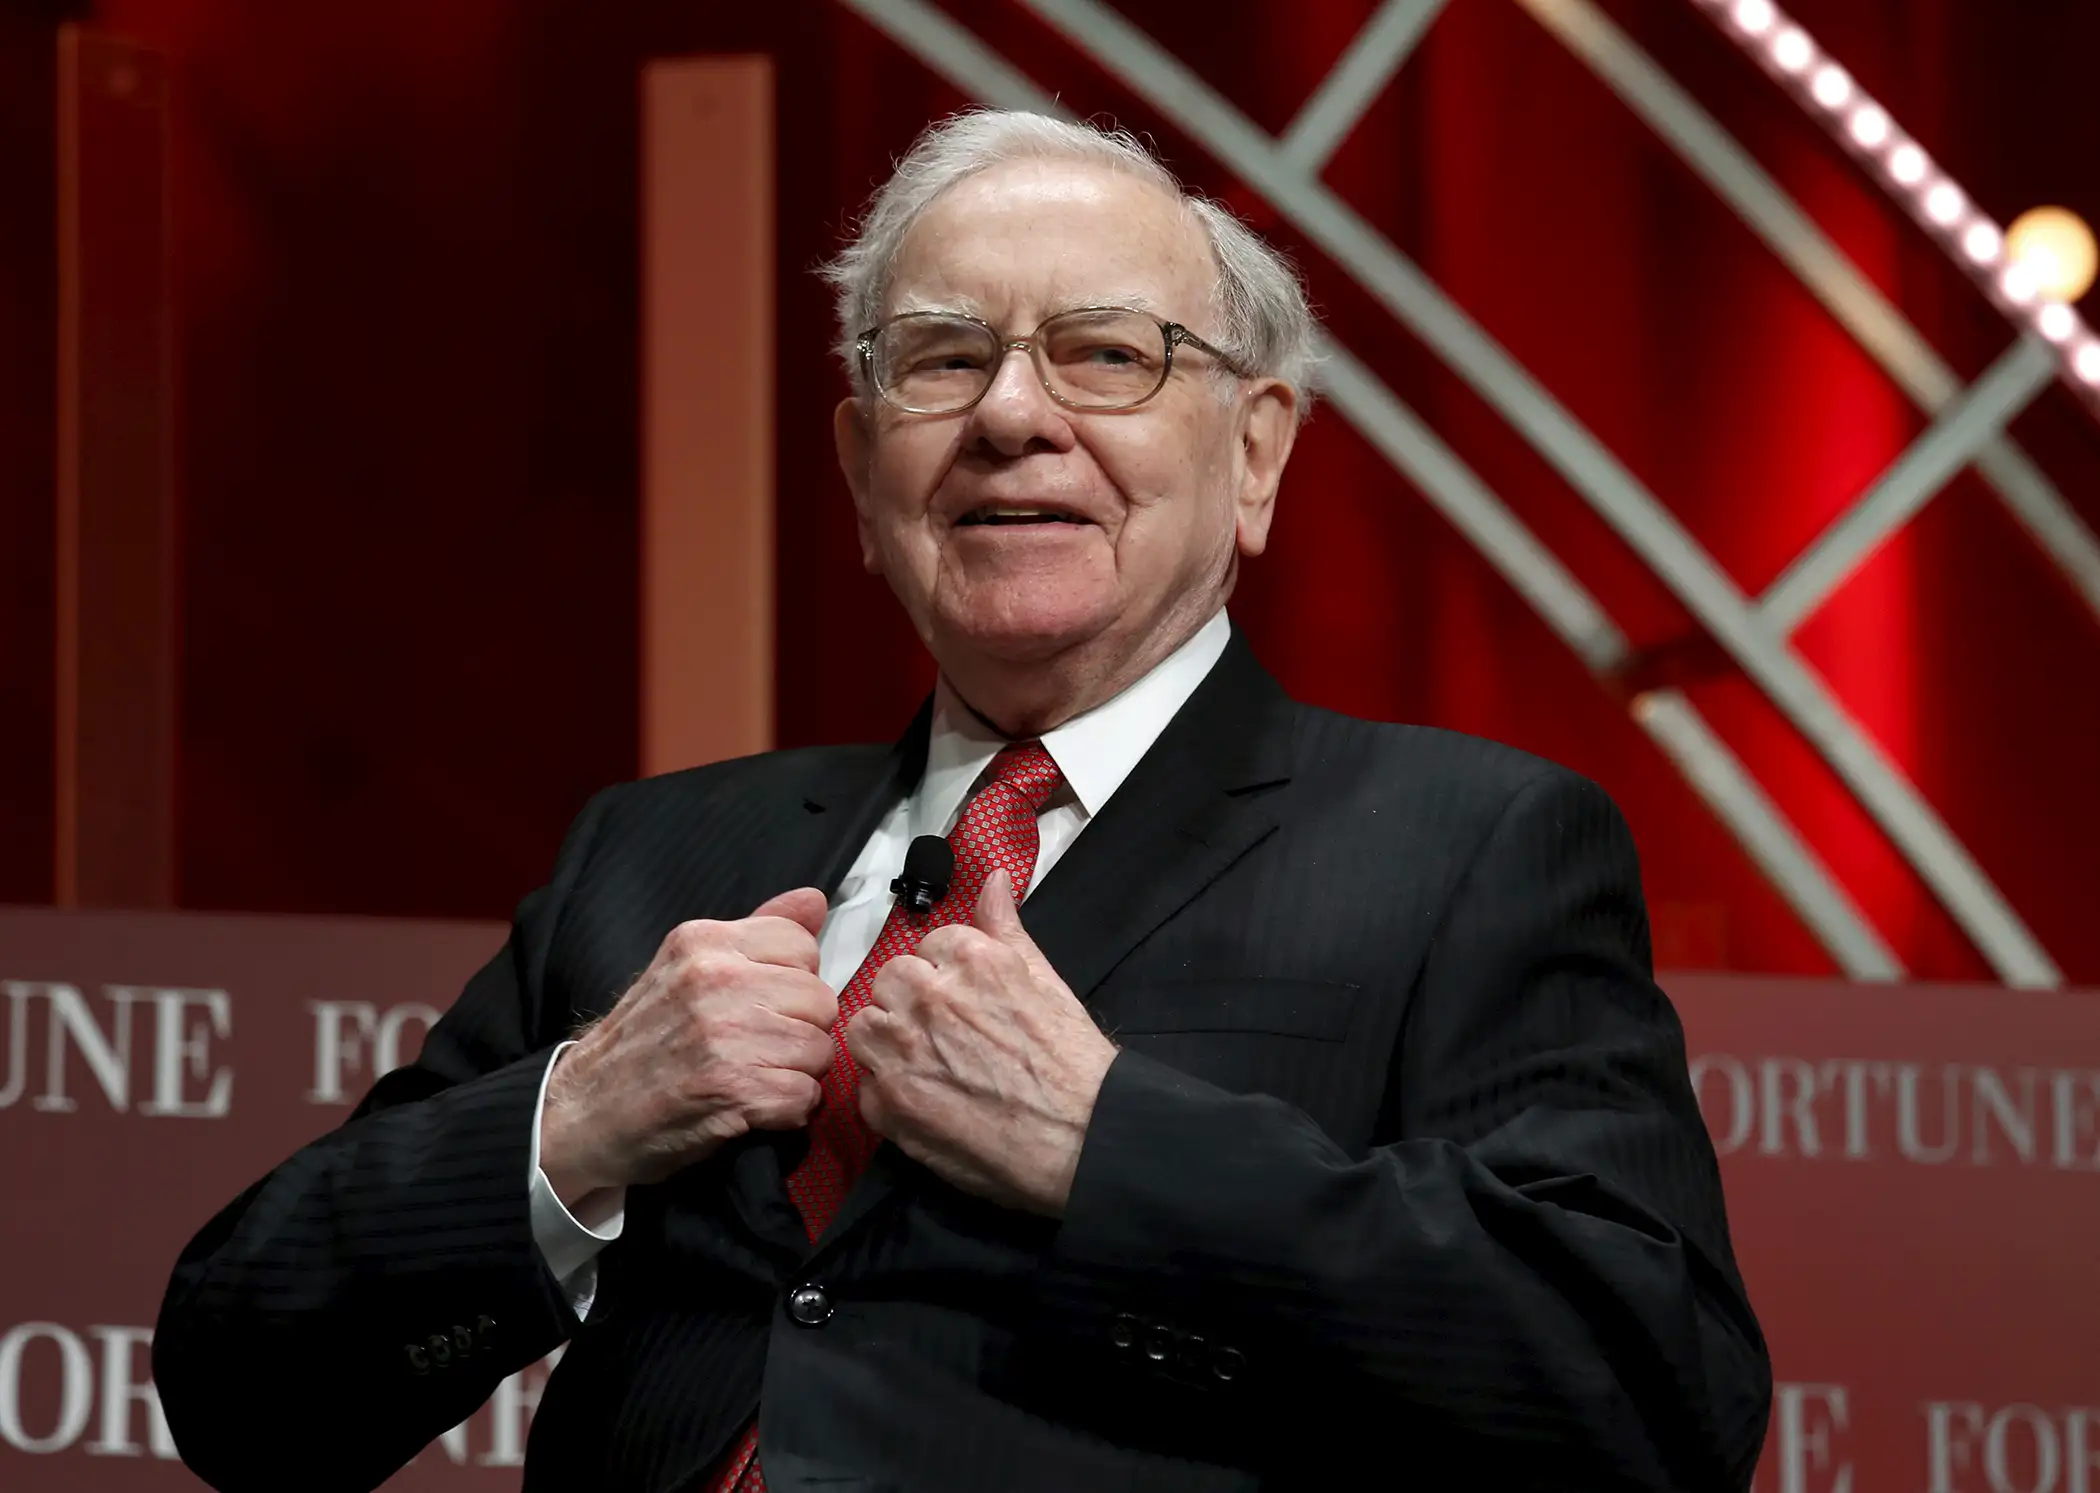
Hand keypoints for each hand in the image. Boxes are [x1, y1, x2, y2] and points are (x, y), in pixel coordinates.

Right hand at [539, 888, 836, 1204]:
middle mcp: (714, 981)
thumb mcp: (685, 968)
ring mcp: (724, 1035)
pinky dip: (788, 1112)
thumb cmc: (640, 1044)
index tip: (765, 1005)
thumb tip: (814, 900)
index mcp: (703, 943)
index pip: (801, 944)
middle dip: (801, 1031)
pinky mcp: (734, 1089)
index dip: (794, 982)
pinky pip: (804, 1097)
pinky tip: (754, 1108)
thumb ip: (756, 933)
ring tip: (755, 1078)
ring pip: (818, 1050)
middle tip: (760, 1050)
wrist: (584, 1114)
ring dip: (797, 1074)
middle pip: (820, 1000)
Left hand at [847, 870, 1117, 1215]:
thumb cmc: (1073, 1064)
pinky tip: (927, 1102)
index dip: (944, 975)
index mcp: (970, 959)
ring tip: (928, 1066)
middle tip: (945, 1035)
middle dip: (911, 1002)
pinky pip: (866, 1083)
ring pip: (866, 1025)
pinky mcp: (890, 1103)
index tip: (963, 1001)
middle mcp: (930, 996)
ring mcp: (904, 1050)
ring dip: (888, 1041)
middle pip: (890, 980)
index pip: (928, 946)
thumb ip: (1006, 928)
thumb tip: (994, 880)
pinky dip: (888, 1093)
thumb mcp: (1046, 980)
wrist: (1084, 1138)